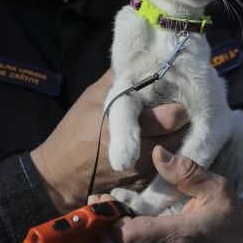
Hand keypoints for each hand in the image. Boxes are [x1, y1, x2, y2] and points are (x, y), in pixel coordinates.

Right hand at [30, 70, 189, 211]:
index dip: (178, 103)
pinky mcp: (145, 186)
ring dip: (178, 136)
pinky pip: (170, 167)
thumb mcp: (91, 97)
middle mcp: (140, 153)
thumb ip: (117, 78)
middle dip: (183, 119)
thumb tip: (138, 56)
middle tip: (176, 108)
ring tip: (168, 125)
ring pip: (180, 150)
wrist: (59, 176)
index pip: (172, 115)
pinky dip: (170, 154)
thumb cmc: (74, 132)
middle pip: (183, 133)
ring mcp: (144, 173)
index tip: (175, 95)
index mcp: (124, 126)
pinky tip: (159, 143)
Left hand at [96, 146, 242, 242]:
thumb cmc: (234, 225)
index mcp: (179, 237)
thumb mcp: (218, 191)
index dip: (109, 221)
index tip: (104, 203)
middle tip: (102, 215)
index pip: (129, 235)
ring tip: (109, 228)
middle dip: (103, 236)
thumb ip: (187, 172)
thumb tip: (157, 153)